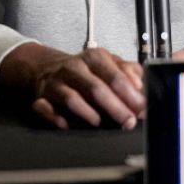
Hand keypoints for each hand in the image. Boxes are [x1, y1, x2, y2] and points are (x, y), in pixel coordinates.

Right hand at [0, 43, 144, 129]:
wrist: (49, 67)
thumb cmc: (88, 70)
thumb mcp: (111, 64)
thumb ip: (130, 73)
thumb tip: (143, 88)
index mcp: (95, 57)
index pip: (116, 77)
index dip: (131, 95)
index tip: (141, 109)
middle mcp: (74, 67)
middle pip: (97, 89)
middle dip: (115, 108)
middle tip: (128, 121)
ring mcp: (56, 82)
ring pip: (72, 99)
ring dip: (88, 114)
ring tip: (100, 123)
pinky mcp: (40, 97)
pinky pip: (45, 109)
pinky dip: (56, 119)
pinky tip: (68, 125)